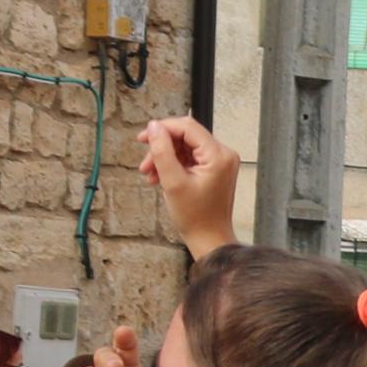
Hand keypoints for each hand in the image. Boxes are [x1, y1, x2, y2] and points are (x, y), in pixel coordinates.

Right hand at [136, 117, 240, 255]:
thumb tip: (153, 127)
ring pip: (184, 147)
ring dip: (164, 158)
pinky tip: (160, 177)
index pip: (187, 127)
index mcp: (218, 155)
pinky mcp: (214, 169)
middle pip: (185, 136)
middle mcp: (223, 154)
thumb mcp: (172, 182)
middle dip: (162, 148)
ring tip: (150, 174)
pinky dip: (173, 165)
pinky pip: (189, 158)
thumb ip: (162, 151)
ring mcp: (220, 162)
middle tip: (145, 164)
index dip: (162, 129)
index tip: (143, 138)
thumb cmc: (195, 217)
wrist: (209, 239)